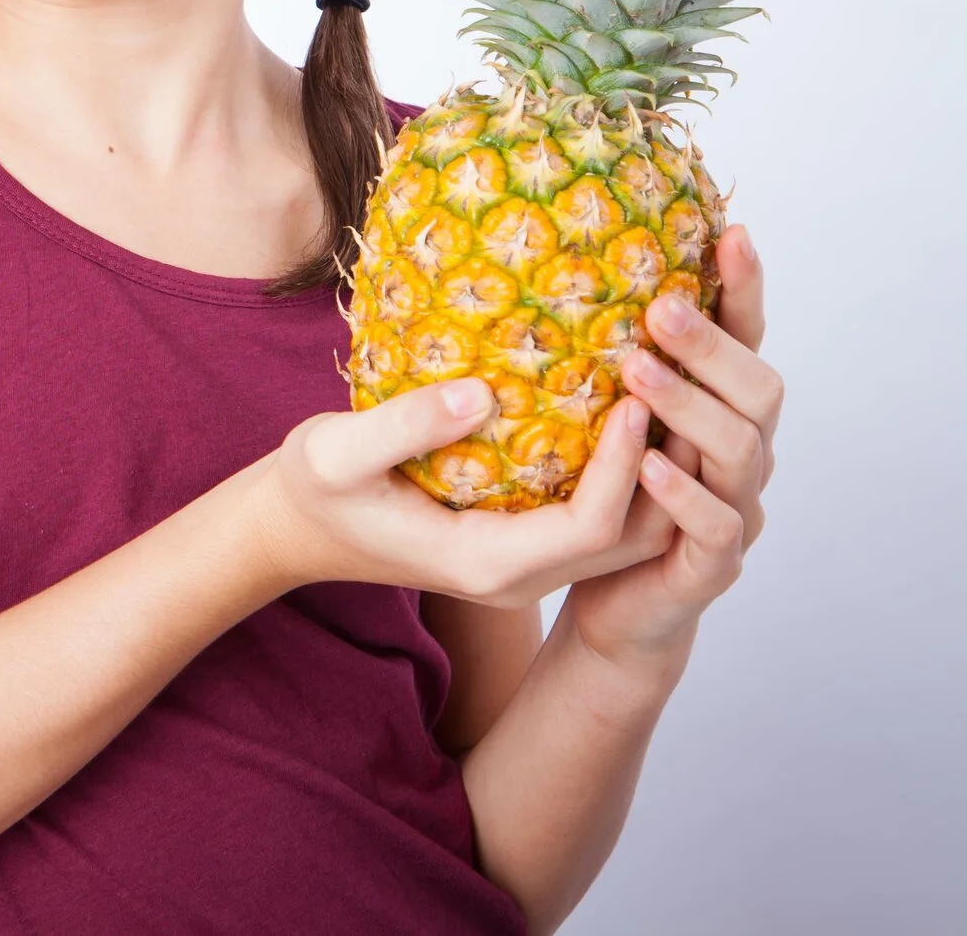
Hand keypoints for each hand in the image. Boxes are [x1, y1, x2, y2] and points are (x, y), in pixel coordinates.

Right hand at [250, 368, 672, 609]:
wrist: (292, 530)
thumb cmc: (309, 490)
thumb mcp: (336, 451)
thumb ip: (403, 426)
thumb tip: (481, 391)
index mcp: (484, 564)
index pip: (590, 526)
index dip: (624, 466)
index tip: (634, 399)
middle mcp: (516, 577)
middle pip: (629, 539)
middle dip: (663, 470)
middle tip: (677, 391)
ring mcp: (521, 566)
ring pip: (623, 535)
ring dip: (654, 474)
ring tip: (667, 398)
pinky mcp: (518, 543)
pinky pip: (595, 519)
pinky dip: (624, 474)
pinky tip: (622, 413)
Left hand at [563, 223, 776, 670]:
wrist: (618, 608)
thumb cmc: (604, 500)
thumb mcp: (599, 424)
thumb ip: (598, 364)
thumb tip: (547, 273)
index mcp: (718, 412)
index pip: (745, 341)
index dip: (744, 290)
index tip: (728, 231)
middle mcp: (740, 455)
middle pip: (759, 388)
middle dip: (712, 345)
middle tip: (662, 306)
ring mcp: (735, 509)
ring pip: (740, 451)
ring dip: (691, 407)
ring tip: (638, 372)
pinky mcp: (711, 564)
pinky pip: (713, 526)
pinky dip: (683, 494)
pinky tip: (649, 465)